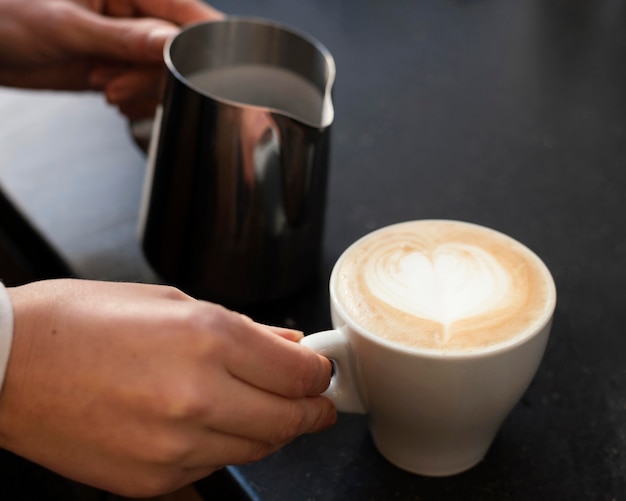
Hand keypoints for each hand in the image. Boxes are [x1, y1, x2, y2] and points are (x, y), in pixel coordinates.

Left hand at [0, 0, 222, 117]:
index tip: (195, 72)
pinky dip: (137, 99)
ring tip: (107, 87)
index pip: (185, 14)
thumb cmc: (6, 14)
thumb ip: (124, 38)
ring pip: (166, 73)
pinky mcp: (120, 66)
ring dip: (143, 89)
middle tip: (117, 82)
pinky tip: (115, 97)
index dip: (199, 44)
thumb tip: (172, 45)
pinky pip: (147, 86)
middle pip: (180, 50)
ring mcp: (128, 42)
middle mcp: (135, 12)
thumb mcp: (67, 25)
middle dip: (154, 74)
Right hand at [0, 279, 334, 496]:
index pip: (301, 374)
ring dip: (273, 428)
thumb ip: (243, 331)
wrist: (8, 365)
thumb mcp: (172, 303)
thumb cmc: (81, 321)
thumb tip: (287, 348)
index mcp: (208, 338)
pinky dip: (227, 446)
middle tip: (314, 401)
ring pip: (259, 448)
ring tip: (267, 408)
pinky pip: (215, 466)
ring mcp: (176, 446)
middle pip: (291, 419)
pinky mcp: (154, 481)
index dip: (319, 374)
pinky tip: (216, 424)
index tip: (319, 372)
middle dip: (311, 409)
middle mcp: (199, 396)